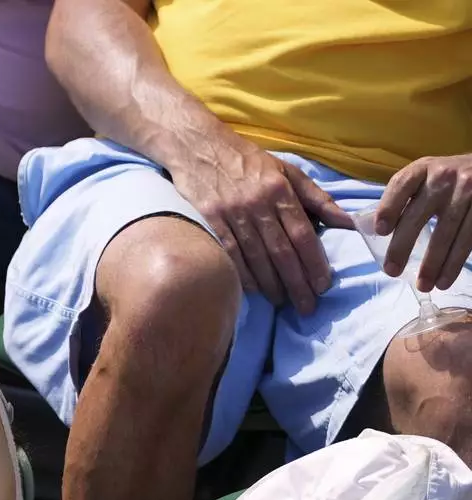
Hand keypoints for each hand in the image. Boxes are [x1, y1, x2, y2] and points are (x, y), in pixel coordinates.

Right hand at [168, 139, 352, 314]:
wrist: (198, 146)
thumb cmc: (248, 160)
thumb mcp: (287, 171)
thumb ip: (317, 198)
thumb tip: (348, 221)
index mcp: (280, 190)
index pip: (302, 233)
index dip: (314, 262)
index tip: (323, 285)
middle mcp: (257, 203)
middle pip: (281, 251)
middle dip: (296, 282)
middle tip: (307, 306)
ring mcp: (232, 213)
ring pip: (256, 256)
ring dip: (271, 284)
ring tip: (283, 302)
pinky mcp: (210, 219)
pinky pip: (230, 253)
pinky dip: (243, 274)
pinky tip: (254, 290)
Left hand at [375, 155, 471, 292]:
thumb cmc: (446, 179)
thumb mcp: (424, 177)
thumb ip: (403, 198)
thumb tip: (371, 229)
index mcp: (422, 168)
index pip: (401, 185)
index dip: (389, 207)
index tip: (380, 231)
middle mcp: (444, 177)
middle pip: (418, 215)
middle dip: (403, 246)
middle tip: (391, 271)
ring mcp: (468, 191)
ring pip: (447, 232)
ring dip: (434, 263)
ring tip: (423, 285)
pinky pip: (468, 239)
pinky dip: (455, 262)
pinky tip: (444, 279)